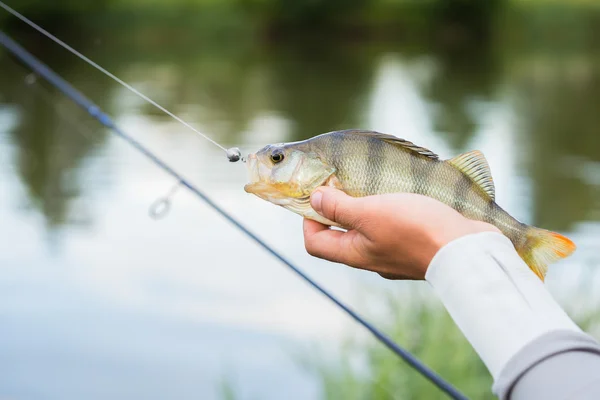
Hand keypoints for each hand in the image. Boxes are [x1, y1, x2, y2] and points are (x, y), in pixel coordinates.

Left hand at [302, 187, 500, 279]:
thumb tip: (315, 199)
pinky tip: (400, 196)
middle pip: (340, 235)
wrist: (467, 250)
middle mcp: (370, 257)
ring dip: (365, 208)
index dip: (308, 219)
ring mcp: (393, 253)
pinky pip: (392, 229)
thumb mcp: (370, 213)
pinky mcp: (414, 246)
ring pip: (368, 230)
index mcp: (354, 254)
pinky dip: (388, 212)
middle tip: (344, 182)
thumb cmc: (416, 229)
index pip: (315, 243)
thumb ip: (339, 208)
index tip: (318, 195)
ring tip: (371, 184)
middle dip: (337, 208)